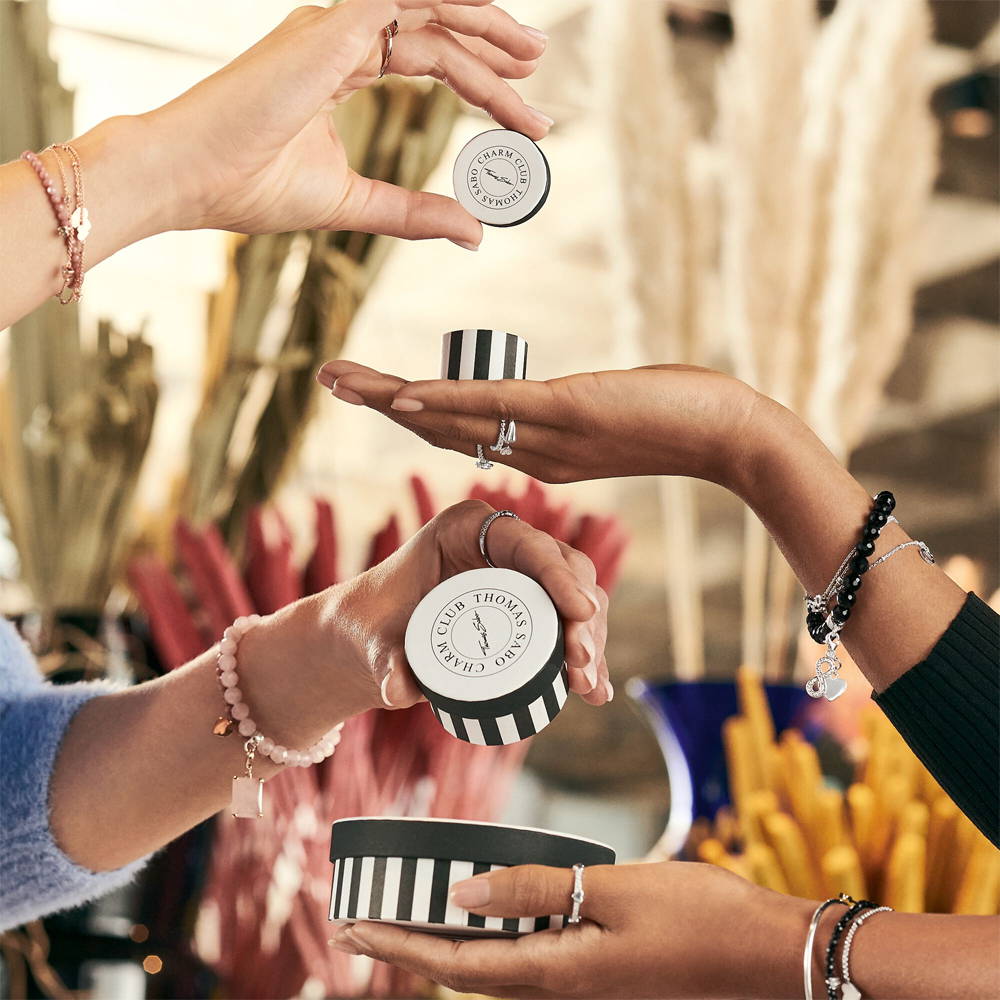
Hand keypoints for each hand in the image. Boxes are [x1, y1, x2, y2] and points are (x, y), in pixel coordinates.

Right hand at [146, 0, 549, 242]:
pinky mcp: (331, 27)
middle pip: (437, 23)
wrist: (189, 178)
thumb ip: (412, 212)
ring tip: (532, 63)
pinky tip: (495, 40)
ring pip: (432, 10)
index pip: (426, 56)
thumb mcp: (353, 202)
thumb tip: (473, 231)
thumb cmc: (248, 187)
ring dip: (488, 31)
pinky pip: (412, 7)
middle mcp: (339, 35)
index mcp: (338, 64)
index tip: (518, 112)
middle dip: (494, 43)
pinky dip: (458, 18)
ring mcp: (334, 24)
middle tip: (538, 67)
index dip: (478, 79)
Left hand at [242, 499, 610, 740]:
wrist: (371, 641)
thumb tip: (399, 689)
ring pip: (574, 594)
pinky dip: (582, 653)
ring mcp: (518, 570)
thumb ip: (383, 662)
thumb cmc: (370, 628)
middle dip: (583, 616)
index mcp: (464, 527)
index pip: (527, 543)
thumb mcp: (373, 644)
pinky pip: (567, 620)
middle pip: (564, 567)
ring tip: (588, 688)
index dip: (561, 577)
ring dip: (589, 638)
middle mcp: (500, 541)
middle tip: (582, 666)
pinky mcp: (527, 602)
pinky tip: (595, 692)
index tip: (581, 613)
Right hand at [317, 361, 764, 492]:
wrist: (730, 436)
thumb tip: (546, 400)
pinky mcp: (568, 413)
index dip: (407, 414)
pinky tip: (405, 394)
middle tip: (330, 380)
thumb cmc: (678, 416)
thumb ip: (570, 410)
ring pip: (455, 418)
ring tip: (343, 382)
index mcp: (536, 450)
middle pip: (441, 427)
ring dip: (395, 399)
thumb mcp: (610, 411)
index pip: (457, 431)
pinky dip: (445, 402)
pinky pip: (493, 409)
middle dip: (381, 403)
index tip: (367, 392)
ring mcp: (546, 434)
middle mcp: (530, 449)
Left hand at [330, 860, 811, 998]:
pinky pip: (530, 961)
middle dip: (409, 948)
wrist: (771, 957)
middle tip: (362, 923)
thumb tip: (462, 890)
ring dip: (448, 945)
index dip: (396, 947)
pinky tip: (489, 912)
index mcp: (558, 974)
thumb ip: (536, 891)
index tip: (348, 931)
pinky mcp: (604, 978)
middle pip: (465, 973)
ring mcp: (585, 989)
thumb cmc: (698, 917)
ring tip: (411, 914)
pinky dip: (494, 939)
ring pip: (495, 969)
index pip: (454, 966)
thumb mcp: (613, 891)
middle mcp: (563, 991)